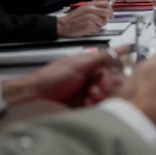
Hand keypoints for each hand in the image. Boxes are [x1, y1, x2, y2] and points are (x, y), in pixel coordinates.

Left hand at [4, 47, 126, 106]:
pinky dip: (92, 106)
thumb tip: (121, 48)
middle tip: (98, 91)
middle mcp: (88, 76)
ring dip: (98, 97)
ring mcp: (84, 90)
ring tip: (89, 98)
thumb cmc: (52, 77)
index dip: (113, 75)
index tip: (113, 80)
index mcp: (89, 64)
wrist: (34, 95)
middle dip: (105, 88)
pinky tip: (86, 105)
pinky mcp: (80, 102)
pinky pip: (94, 105)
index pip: (110, 68)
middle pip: (108, 83)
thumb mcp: (79, 65)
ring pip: (102, 95)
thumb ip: (101, 57)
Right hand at [56, 1, 112, 36]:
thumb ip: (95, 8)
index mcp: (90, 5)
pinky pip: (98, 28)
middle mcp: (91, 10)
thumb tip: (106, 10)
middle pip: (107, 13)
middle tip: (102, 21)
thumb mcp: (84, 8)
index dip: (110, 9)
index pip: (106, 4)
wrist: (63, 25)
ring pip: (104, 22)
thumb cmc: (73, 18)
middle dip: (106, 18)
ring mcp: (90, 17)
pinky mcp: (89, 25)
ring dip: (99, 25)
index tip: (109, 14)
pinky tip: (88, 28)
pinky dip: (94, 30)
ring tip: (91, 25)